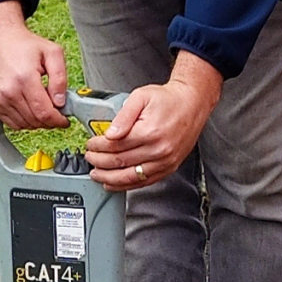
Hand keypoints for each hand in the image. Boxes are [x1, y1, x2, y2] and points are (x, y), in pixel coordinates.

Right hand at [0, 1, 70, 130]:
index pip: (44, 112)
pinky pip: (13, 123)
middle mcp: (8, 91)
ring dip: (37, 121)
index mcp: (24, 78)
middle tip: (55, 109)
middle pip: (35, 121)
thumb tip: (60, 102)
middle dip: (49, 120)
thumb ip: (60, 78)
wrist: (0, 40)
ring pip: (24, 125)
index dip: (58, 120)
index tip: (64, 119)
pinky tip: (29, 106)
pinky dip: (24, 120)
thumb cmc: (25, 46)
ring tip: (41, 104)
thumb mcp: (53, 53)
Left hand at [85, 51, 222, 189]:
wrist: (192, 104)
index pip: (115, 145)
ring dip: (109, 178)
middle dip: (99, 162)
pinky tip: (114, 184)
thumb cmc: (168, 100)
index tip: (90, 144)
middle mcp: (158, 150)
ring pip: (130, 177)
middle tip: (89, 158)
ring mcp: (165, 162)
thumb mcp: (141, 96)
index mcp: (149, 132)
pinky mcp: (169, 168)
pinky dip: (126, 185)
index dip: (97, 147)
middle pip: (120, 162)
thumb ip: (123, 116)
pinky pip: (144, 182)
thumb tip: (109, 134)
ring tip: (96, 174)